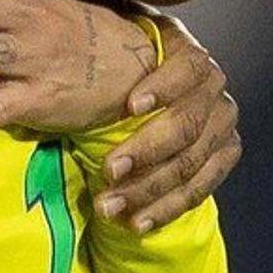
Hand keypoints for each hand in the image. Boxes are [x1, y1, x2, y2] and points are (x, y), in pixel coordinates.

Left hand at [92, 14, 239, 228]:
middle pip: (188, 123)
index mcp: (189, 55)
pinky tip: (137, 223)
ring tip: (108, 207)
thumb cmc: (115, 72)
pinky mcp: (224, 155)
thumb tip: (48, 49)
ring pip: (190, 163)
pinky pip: (199, 188)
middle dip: (146, 150)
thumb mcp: (106, 56)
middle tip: (108, 170)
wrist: (145, 101)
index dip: (164, 86)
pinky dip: (166, 208)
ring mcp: (223, 124)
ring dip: (148, 189)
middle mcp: (214, 89)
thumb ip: (91, 50)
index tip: (130, 106)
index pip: (189, 66)